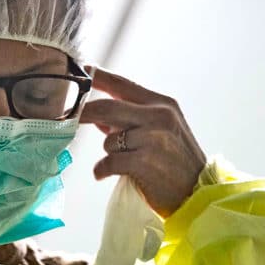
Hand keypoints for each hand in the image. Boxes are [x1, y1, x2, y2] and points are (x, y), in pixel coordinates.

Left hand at [80, 67, 206, 217]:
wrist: (197, 192)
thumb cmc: (176, 160)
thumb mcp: (161, 130)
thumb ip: (131, 117)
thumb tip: (97, 114)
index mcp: (161, 103)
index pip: (122, 84)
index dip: (97, 77)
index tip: (80, 72)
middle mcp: (158, 116)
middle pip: (107, 108)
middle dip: (83, 113)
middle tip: (67, 117)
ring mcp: (152, 139)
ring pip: (108, 139)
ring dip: (108, 151)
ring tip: (121, 160)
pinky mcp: (144, 163)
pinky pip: (109, 161)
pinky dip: (102, 169)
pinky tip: (105, 172)